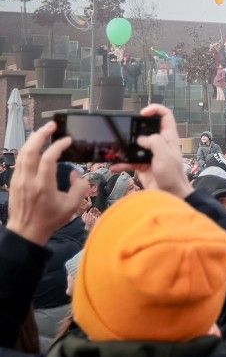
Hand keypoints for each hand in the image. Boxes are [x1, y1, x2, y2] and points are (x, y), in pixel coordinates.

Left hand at [7, 121, 89, 245]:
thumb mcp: (72, 206)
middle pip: (30, 151)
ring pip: (22, 154)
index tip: (67, 140)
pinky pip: (19, 160)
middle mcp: (28, 180)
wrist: (26, 231)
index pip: (48, 159)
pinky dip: (27, 149)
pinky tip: (35, 146)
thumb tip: (77, 173)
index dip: (57, 146)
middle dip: (41, 135)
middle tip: (52, 125)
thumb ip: (79, 187)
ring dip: (32, 139)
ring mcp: (19, 180)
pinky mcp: (14, 181)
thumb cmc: (50, 219)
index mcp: (43, 186)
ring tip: (43, 131)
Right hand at [110, 104, 192, 199]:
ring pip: (135, 145)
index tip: (142, 113)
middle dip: (135, 128)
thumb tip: (141, 138)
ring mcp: (150, 154)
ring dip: (125, 147)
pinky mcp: (142, 165)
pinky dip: (122, 163)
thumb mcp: (165, 156)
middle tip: (125, 131)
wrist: (170, 195)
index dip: (156, 110)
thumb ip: (154, 143)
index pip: (165, 116)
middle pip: (147, 128)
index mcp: (169, 137)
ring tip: (115, 148)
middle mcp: (159, 143)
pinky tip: (114, 166)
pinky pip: (129, 161)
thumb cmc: (172, 175)